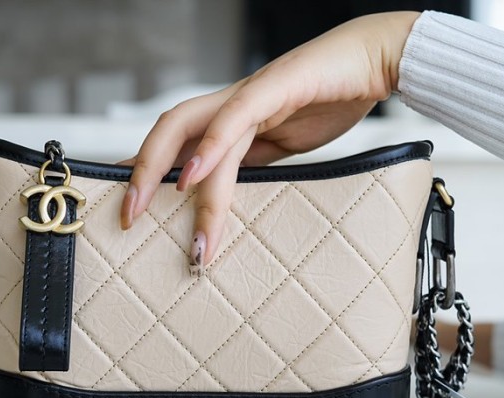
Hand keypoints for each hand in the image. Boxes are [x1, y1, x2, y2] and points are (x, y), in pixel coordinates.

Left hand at [119, 11, 419, 270]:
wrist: (375, 61)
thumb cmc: (330, 101)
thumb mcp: (282, 146)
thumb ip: (251, 164)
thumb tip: (223, 195)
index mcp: (230, 119)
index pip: (175, 143)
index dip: (146, 173)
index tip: (132, 211)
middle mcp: (230, 104)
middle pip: (168, 130)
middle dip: (141, 174)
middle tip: (128, 218)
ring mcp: (251, 93)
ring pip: (197, 132)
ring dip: (180, 183)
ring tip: (180, 230)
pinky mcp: (278, 85)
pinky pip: (237, 115)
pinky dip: (212, 147)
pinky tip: (193, 177)